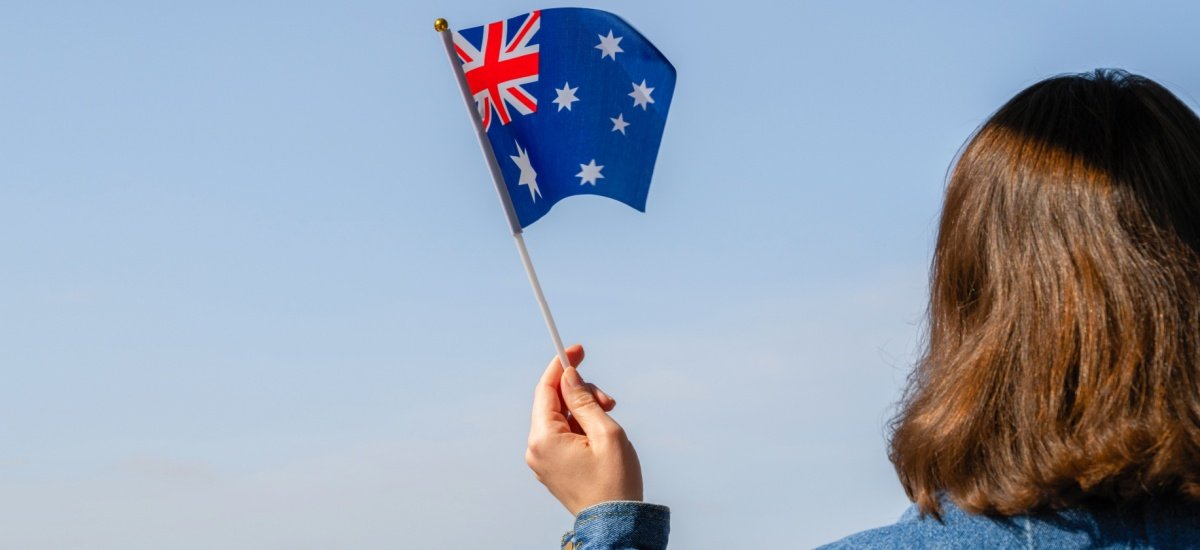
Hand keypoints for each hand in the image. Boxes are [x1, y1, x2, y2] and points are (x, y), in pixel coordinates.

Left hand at [525, 344, 643, 514]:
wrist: (615, 523)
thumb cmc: (615, 480)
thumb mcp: (606, 432)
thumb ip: (584, 400)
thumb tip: (568, 376)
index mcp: (544, 439)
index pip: (546, 389)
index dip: (561, 366)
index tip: (577, 349)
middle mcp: (535, 449)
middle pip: (553, 402)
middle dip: (581, 393)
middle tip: (610, 402)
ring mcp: (541, 460)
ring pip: (559, 417)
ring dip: (584, 410)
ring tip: (610, 420)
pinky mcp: (550, 467)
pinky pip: (561, 434)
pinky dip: (580, 426)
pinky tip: (600, 432)